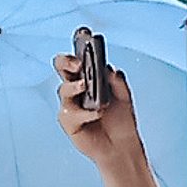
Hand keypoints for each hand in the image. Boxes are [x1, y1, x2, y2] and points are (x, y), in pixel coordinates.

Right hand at [57, 55, 149, 174]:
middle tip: (77, 64)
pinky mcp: (69, 123)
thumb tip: (109, 69)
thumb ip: (117, 81)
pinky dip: (84, 113)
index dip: (76, 50)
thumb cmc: (119, 120)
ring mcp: (70, 106)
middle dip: (66, 62)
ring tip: (85, 87)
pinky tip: (96, 113)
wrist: (121, 145)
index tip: (82, 41)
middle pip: (61, 69)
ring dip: (74, 86)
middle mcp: (75, 90)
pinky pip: (70, 114)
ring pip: (63, 90)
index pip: (76, 60)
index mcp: (87, 79)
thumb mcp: (124, 96)